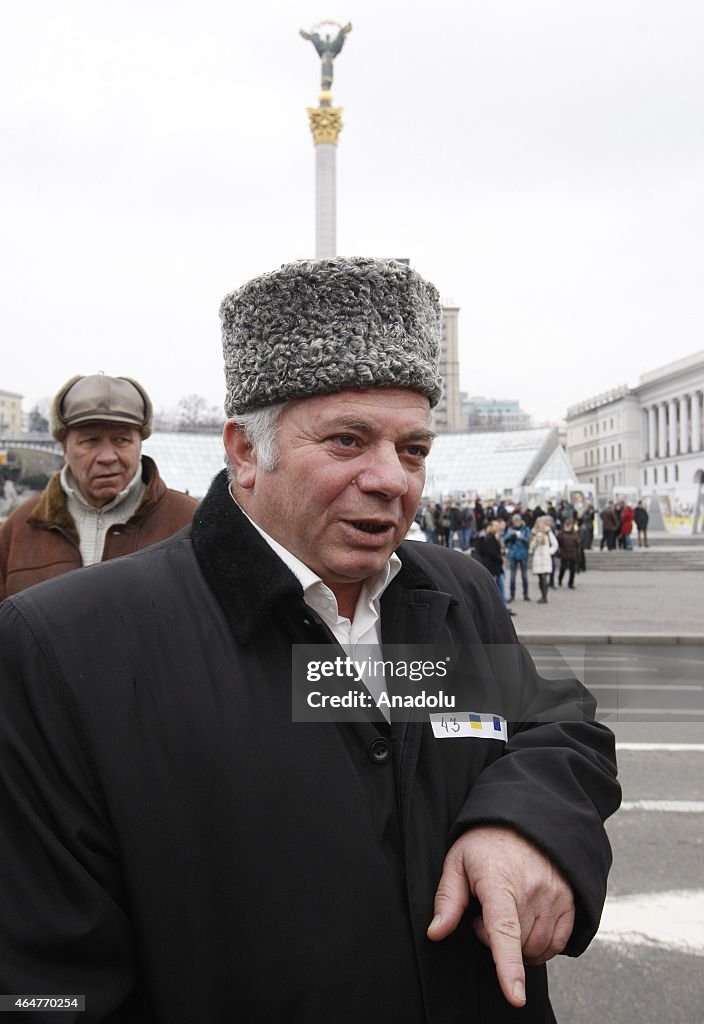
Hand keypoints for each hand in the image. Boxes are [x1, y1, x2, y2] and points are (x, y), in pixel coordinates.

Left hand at [427, 825, 574, 1007]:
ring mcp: (555, 896)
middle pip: (517, 945)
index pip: (503, 930)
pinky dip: (541, 944)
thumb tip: (435, 933)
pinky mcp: (570, 901)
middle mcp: (532, 890)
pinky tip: (527, 922)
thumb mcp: (457, 861)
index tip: (515, 996)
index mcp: (499, 881)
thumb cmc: (486, 843)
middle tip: (485, 911)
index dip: (508, 966)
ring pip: (538, 948)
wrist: (525, 819)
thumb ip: (447, 899)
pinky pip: (558, 943)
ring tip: (507, 910)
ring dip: (519, 943)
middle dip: (495, 939)